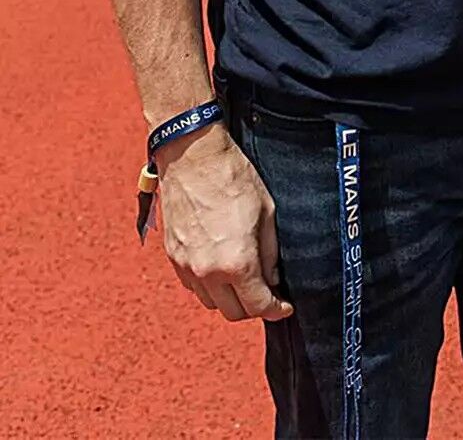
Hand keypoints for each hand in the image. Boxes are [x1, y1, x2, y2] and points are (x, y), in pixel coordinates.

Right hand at [156, 121, 292, 322]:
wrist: (192, 155)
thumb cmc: (233, 177)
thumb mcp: (267, 212)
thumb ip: (271, 252)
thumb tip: (273, 279)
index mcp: (237, 262)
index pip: (259, 306)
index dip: (276, 310)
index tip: (284, 306)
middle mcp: (208, 272)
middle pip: (234, 312)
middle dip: (254, 306)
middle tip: (266, 290)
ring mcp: (187, 266)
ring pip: (211, 303)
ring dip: (229, 297)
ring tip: (244, 277)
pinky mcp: (173, 257)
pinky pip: (194, 286)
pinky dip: (209, 285)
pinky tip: (221, 266)